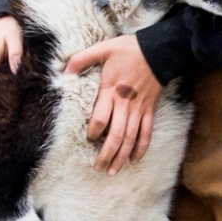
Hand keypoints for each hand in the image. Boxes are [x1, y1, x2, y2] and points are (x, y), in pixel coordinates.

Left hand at [65, 34, 162, 169]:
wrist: (158, 51)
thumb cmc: (129, 50)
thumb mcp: (103, 49)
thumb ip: (82, 58)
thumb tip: (63, 69)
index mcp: (111, 91)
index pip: (101, 119)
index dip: (94, 132)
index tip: (89, 139)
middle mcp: (125, 104)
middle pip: (116, 136)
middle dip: (106, 154)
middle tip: (98, 168)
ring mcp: (139, 109)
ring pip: (131, 139)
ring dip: (121, 157)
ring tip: (112, 171)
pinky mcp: (150, 110)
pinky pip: (146, 133)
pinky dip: (141, 149)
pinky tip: (134, 160)